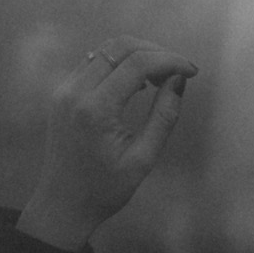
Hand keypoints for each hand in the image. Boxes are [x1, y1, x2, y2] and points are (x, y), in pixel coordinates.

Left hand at [17, 38, 198, 248]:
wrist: (62, 205)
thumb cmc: (104, 190)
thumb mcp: (143, 159)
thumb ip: (164, 116)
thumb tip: (178, 80)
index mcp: (95, 110)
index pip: (137, 64)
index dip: (170, 60)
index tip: (192, 71)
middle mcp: (74, 93)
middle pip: (120, 46)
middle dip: (156, 51)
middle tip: (178, 72)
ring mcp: (64, 90)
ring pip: (106, 49)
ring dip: (137, 55)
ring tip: (161, 78)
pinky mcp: (61, 93)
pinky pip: (93, 62)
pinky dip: (119, 63)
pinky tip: (137, 83)